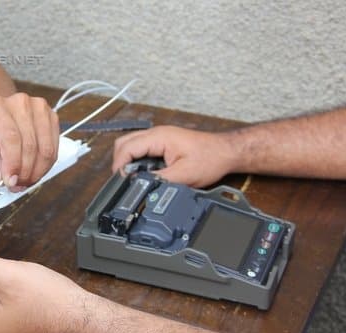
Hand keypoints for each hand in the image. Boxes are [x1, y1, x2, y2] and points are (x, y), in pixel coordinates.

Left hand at [0, 93, 58, 189]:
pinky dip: (46, 164)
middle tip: (18, 185)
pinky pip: (54, 148)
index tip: (11, 181)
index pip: (11, 137)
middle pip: (30, 145)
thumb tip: (2, 177)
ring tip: (26, 179)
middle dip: (25, 172)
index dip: (14, 163)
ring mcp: (39, 108)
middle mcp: (19, 103)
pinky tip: (36, 169)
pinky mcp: (52, 116)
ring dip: (37, 170)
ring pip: (46, 148)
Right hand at [112, 126, 240, 187]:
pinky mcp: (163, 143)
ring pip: (131, 146)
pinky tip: (146, 173)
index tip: (121, 181)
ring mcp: (159, 137)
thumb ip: (158, 180)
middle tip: (124, 180)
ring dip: (129, 162)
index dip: (119, 166)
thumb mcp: (183, 175)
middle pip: (123, 144)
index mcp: (158, 137)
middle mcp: (156, 134)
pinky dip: (138, 161)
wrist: (226, 152)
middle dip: (120, 162)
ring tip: (135, 178)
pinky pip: (142, 150)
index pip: (126, 148)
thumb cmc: (210, 158)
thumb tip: (140, 185)